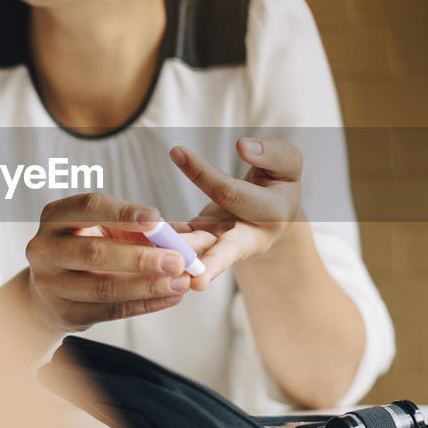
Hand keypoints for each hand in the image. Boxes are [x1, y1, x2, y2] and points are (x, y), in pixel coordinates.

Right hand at [24, 192, 213, 332]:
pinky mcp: (64, 314)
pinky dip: (144, 305)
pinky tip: (170, 298)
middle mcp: (45, 249)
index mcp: (55, 217)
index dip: (124, 213)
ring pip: (104, 287)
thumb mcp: (104, 229)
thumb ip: (136, 228)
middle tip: (178, 260)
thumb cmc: (87, 248)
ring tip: (181, 282)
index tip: (158, 220)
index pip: (89, 207)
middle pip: (95, 252)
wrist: (52, 291)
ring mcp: (50, 284)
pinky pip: (109, 311)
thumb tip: (179, 237)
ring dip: (148, 286)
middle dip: (141, 258)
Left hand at [169, 137, 302, 290]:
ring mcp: (225, 246)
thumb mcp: (287, 165)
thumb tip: (243, 146)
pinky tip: (140, 244)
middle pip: (229, 249)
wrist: (274, 215)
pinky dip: (163, 245)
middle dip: (213, 263)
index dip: (204, 173)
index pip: (231, 192)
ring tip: (157, 266)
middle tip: (198, 281)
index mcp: (272, 213)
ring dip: (180, 259)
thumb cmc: (279, 183)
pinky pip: (185, 244)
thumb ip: (272, 153)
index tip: (176, 152)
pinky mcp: (206, 246)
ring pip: (201, 252)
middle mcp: (250, 237)